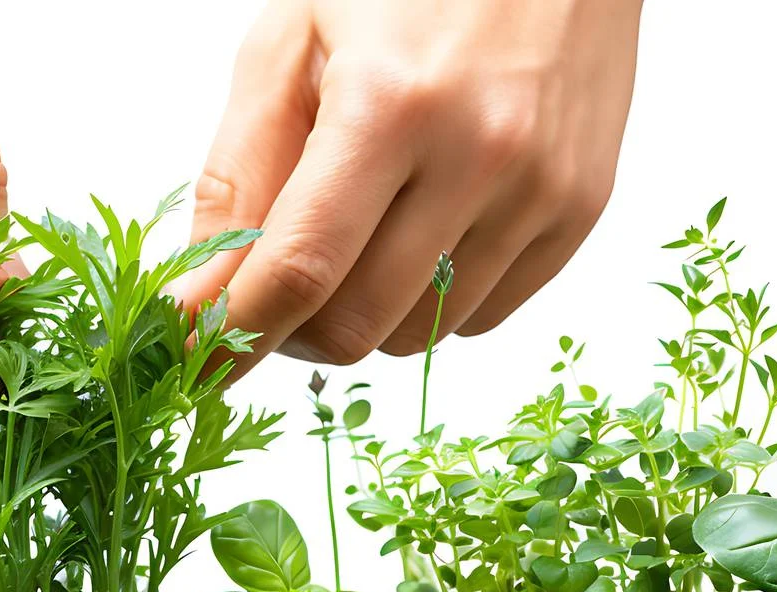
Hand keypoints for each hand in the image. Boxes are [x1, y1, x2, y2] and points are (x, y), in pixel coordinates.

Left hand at [175, 0, 641, 376]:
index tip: (196, 364)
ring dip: (360, 314)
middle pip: (357, 325)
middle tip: (272, 291)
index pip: (301, 268)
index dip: (235, 334)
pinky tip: (419, 228)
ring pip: (417, 335)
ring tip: (353, 235)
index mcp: (390, 104)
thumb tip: (203, 294)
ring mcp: (541, 191)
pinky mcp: (581, 210)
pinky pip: (480, 316)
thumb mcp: (290, 42)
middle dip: (292, 333)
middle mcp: (479, 156)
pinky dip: (429, 301)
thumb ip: (237, 171)